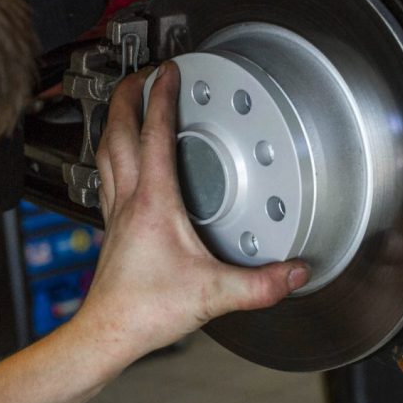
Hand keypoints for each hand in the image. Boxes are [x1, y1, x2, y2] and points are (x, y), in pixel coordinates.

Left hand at [73, 61, 310, 363]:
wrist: (108, 333)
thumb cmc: (146, 311)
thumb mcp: (213, 295)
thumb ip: (260, 285)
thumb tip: (297, 272)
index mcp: (153, 202)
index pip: (154, 134)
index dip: (161, 96)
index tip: (168, 70)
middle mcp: (128, 201)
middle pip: (116, 133)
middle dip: (126, 96)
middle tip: (139, 74)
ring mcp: (115, 213)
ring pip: (105, 153)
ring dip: (114, 123)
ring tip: (126, 105)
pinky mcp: (112, 229)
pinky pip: (107, 178)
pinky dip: (112, 156)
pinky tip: (123, 163)